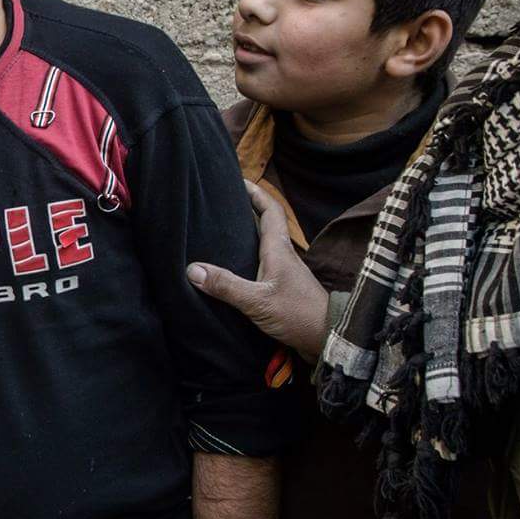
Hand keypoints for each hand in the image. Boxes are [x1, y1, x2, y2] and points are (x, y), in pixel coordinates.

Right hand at [186, 180, 330, 360]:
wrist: (327, 339)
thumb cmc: (298, 315)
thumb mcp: (257, 301)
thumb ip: (226, 285)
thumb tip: (192, 269)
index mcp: (279, 250)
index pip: (270, 210)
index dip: (256, 193)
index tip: (238, 180)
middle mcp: (283, 256)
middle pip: (265, 224)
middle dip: (246, 210)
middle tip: (222, 203)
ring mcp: (284, 273)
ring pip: (262, 245)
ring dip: (245, 235)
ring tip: (220, 231)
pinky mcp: (282, 290)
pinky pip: (260, 266)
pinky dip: (245, 259)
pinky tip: (231, 268)